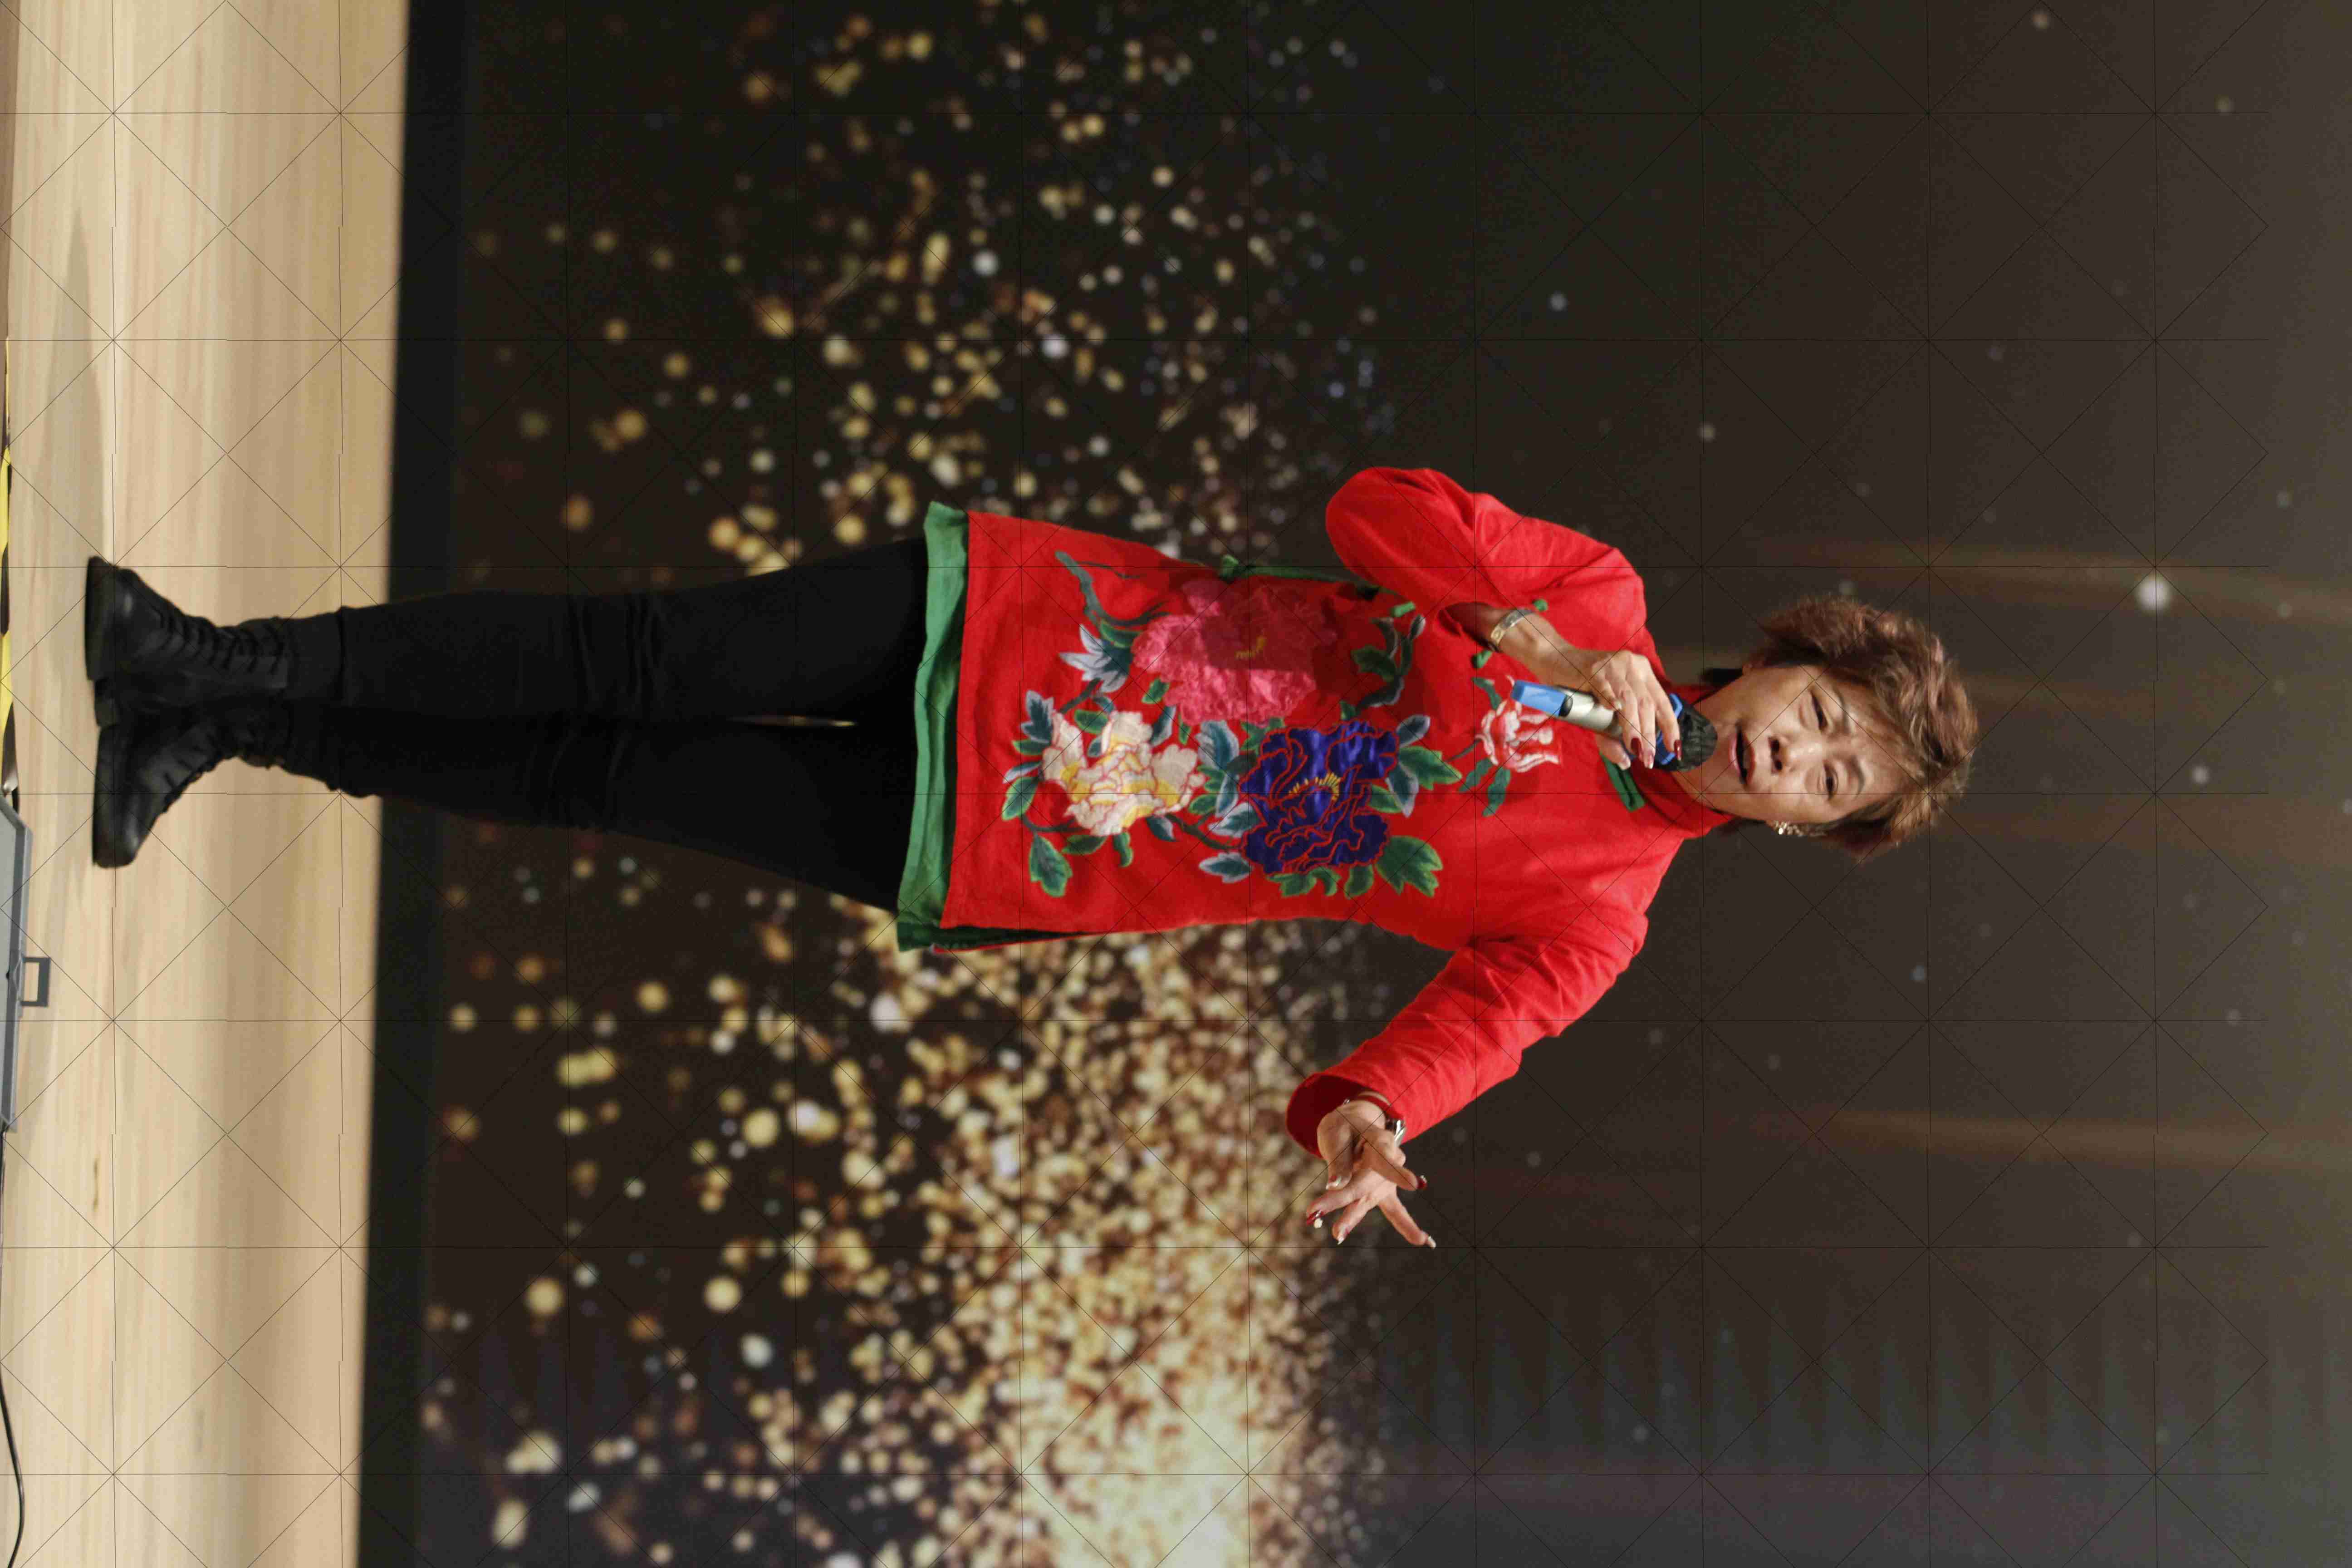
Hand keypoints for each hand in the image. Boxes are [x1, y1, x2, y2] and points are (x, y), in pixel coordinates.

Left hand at [1305, 1097, 1435, 1246]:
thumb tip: (1336, 1185)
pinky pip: (1396, 1211)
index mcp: (1380, 1141)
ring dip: (1351, 1218)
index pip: (1382, 1160)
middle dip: (1341, 1199)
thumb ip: (1338, 1159)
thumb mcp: (1336, 1134)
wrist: (1355, 1124)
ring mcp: (1388, 1179)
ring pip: (1368, 1200)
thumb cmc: (1344, 1127)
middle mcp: (1390, 1160)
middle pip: (1364, 1184)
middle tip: (1315, 1211)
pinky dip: (1407, 1226)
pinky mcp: (1384, 1191)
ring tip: (1337, 1234)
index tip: (1406, 1185)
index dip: (1391, 1173)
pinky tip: (1423, 1241)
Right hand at [1473, 609, 1677, 769]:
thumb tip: (1626, 763)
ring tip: (1635, 748)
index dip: (1670, 726)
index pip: (1662, 701)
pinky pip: (1604, 685)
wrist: (1553, 660)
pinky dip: (1609, 697)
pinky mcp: (1592, 668)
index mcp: (1641, 672)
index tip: (1673, 749)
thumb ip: (1611, 736)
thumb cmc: (1579, 687)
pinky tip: (1614, 710)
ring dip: (1632, 726)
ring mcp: (1612, 665)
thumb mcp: (1600, 712)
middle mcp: (1631, 666)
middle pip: (1646, 703)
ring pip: (1629, 698)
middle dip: (1648, 734)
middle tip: (1647, 758)